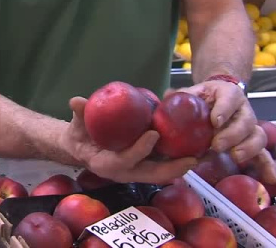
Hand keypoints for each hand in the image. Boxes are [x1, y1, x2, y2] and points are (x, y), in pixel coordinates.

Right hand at [58, 97, 197, 183]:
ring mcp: (133, 172)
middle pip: (149, 175)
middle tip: (191, 159)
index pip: (124, 160)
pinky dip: (175, 162)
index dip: (138, 149)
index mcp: (105, 164)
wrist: (81, 148)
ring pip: (158, 174)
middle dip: (171, 169)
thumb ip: (80, 114)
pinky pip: (159, 167)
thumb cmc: (79, 136)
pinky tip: (191, 152)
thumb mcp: (76, 125)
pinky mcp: (141, 167)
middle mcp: (122, 172)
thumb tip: (76, 101)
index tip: (153, 133)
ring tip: (198, 157)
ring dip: (178, 168)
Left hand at [166, 80, 275, 183]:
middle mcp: (244, 110)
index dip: (224, 109)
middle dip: (232, 134)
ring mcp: (250, 127)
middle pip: (245, 121)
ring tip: (234, 156)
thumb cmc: (203, 97)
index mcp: (228, 94)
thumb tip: (166, 97)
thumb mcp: (192, 92)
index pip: (230, 98)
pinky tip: (269, 178)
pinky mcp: (251, 142)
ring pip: (257, 136)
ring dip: (247, 148)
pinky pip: (263, 154)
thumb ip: (180, 96)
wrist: (217, 99)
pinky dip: (267, 166)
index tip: (215, 121)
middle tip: (217, 145)